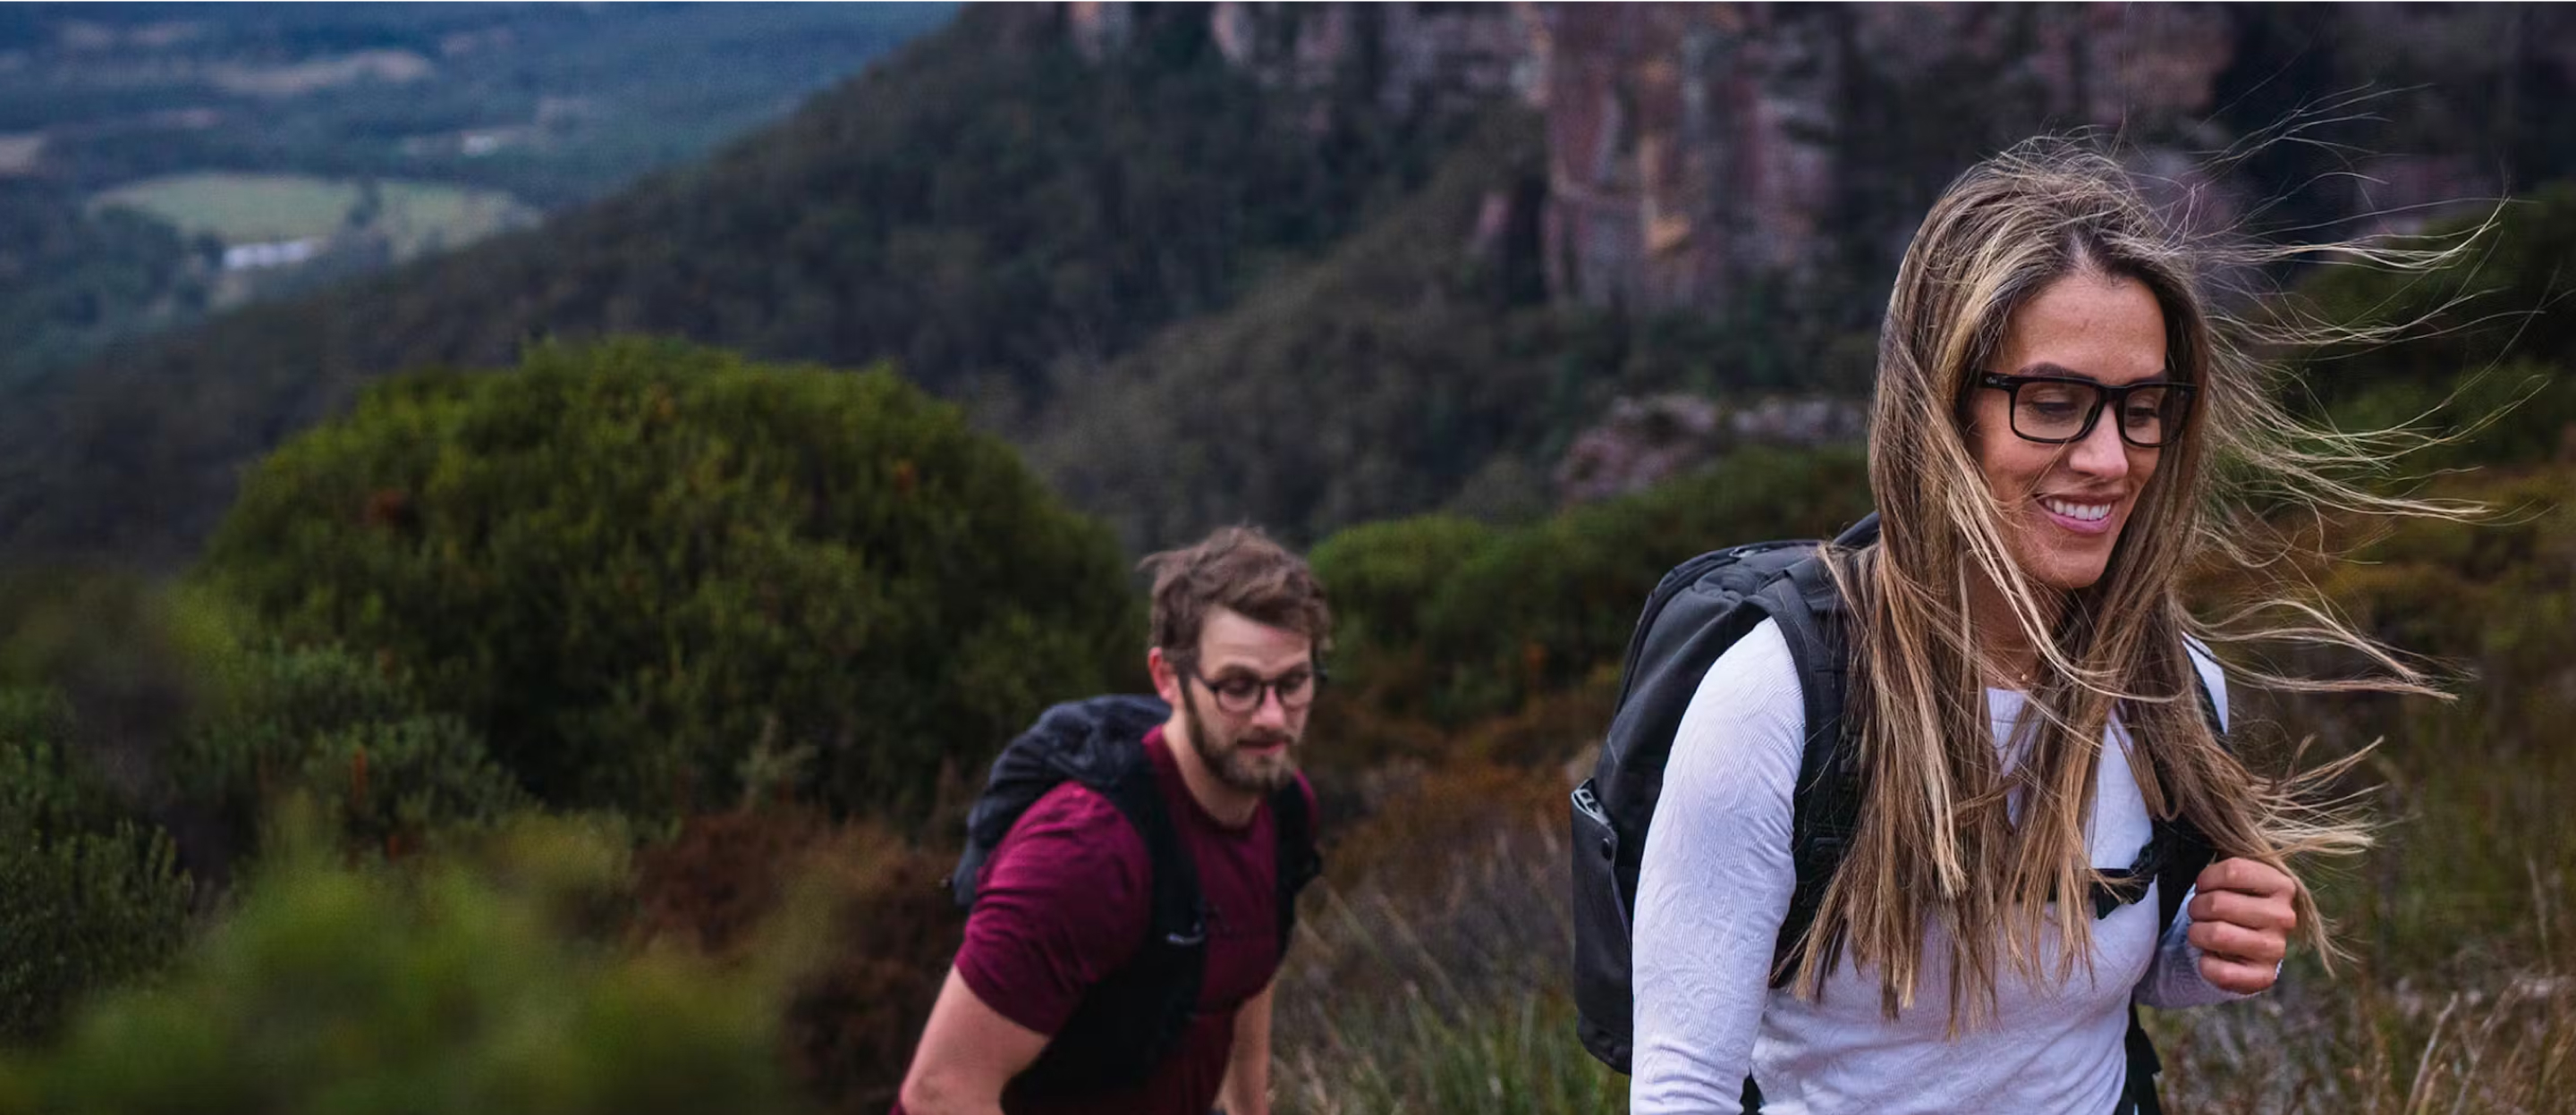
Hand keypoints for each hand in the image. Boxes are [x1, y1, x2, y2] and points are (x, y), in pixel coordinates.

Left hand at [2184, 857, 2297, 993]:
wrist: (2238, 946)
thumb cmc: (2231, 903)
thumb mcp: (2234, 877)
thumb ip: (2226, 863)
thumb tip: (2208, 844)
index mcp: (2281, 885)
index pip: (2233, 870)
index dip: (2206, 879)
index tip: (2203, 887)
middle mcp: (2285, 917)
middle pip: (2218, 902)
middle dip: (2196, 907)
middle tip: (2198, 912)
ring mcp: (2276, 949)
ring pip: (2216, 934)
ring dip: (2196, 933)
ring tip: (2200, 932)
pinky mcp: (2264, 977)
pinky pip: (2220, 971)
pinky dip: (2204, 964)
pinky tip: (2209, 957)